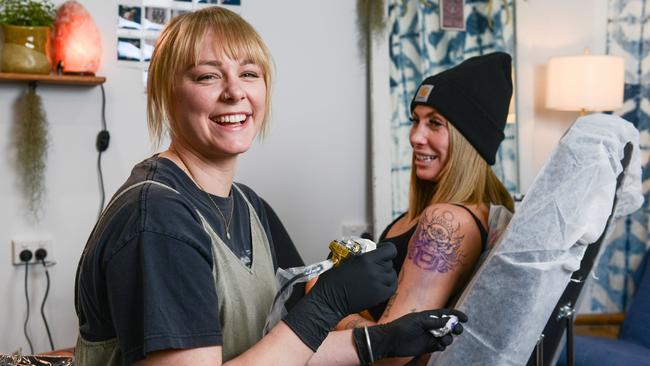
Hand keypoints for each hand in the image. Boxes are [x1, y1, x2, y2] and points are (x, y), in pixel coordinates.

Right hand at [283, 242, 397, 350]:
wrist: (329, 299)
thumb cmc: (332, 280)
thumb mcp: (342, 258)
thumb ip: (356, 252)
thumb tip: (363, 247)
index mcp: (366, 259)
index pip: (390, 250)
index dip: (387, 249)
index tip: (383, 250)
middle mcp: (374, 271)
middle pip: (389, 262)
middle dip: (383, 262)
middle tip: (374, 265)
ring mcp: (378, 284)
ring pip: (392, 274)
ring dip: (386, 273)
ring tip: (377, 275)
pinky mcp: (379, 296)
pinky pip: (392, 286)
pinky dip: (389, 284)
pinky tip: (381, 283)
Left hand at [353, 309, 467, 363]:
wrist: (391, 341)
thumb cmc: (402, 327)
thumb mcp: (418, 322)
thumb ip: (433, 322)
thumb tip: (448, 320)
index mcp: (429, 316)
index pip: (445, 313)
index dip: (456, 315)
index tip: (465, 319)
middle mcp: (431, 326)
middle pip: (449, 326)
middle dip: (455, 327)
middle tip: (458, 330)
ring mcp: (430, 336)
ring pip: (446, 337)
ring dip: (449, 338)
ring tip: (444, 340)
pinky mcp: (428, 346)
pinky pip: (440, 346)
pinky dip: (442, 346)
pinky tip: (439, 345)